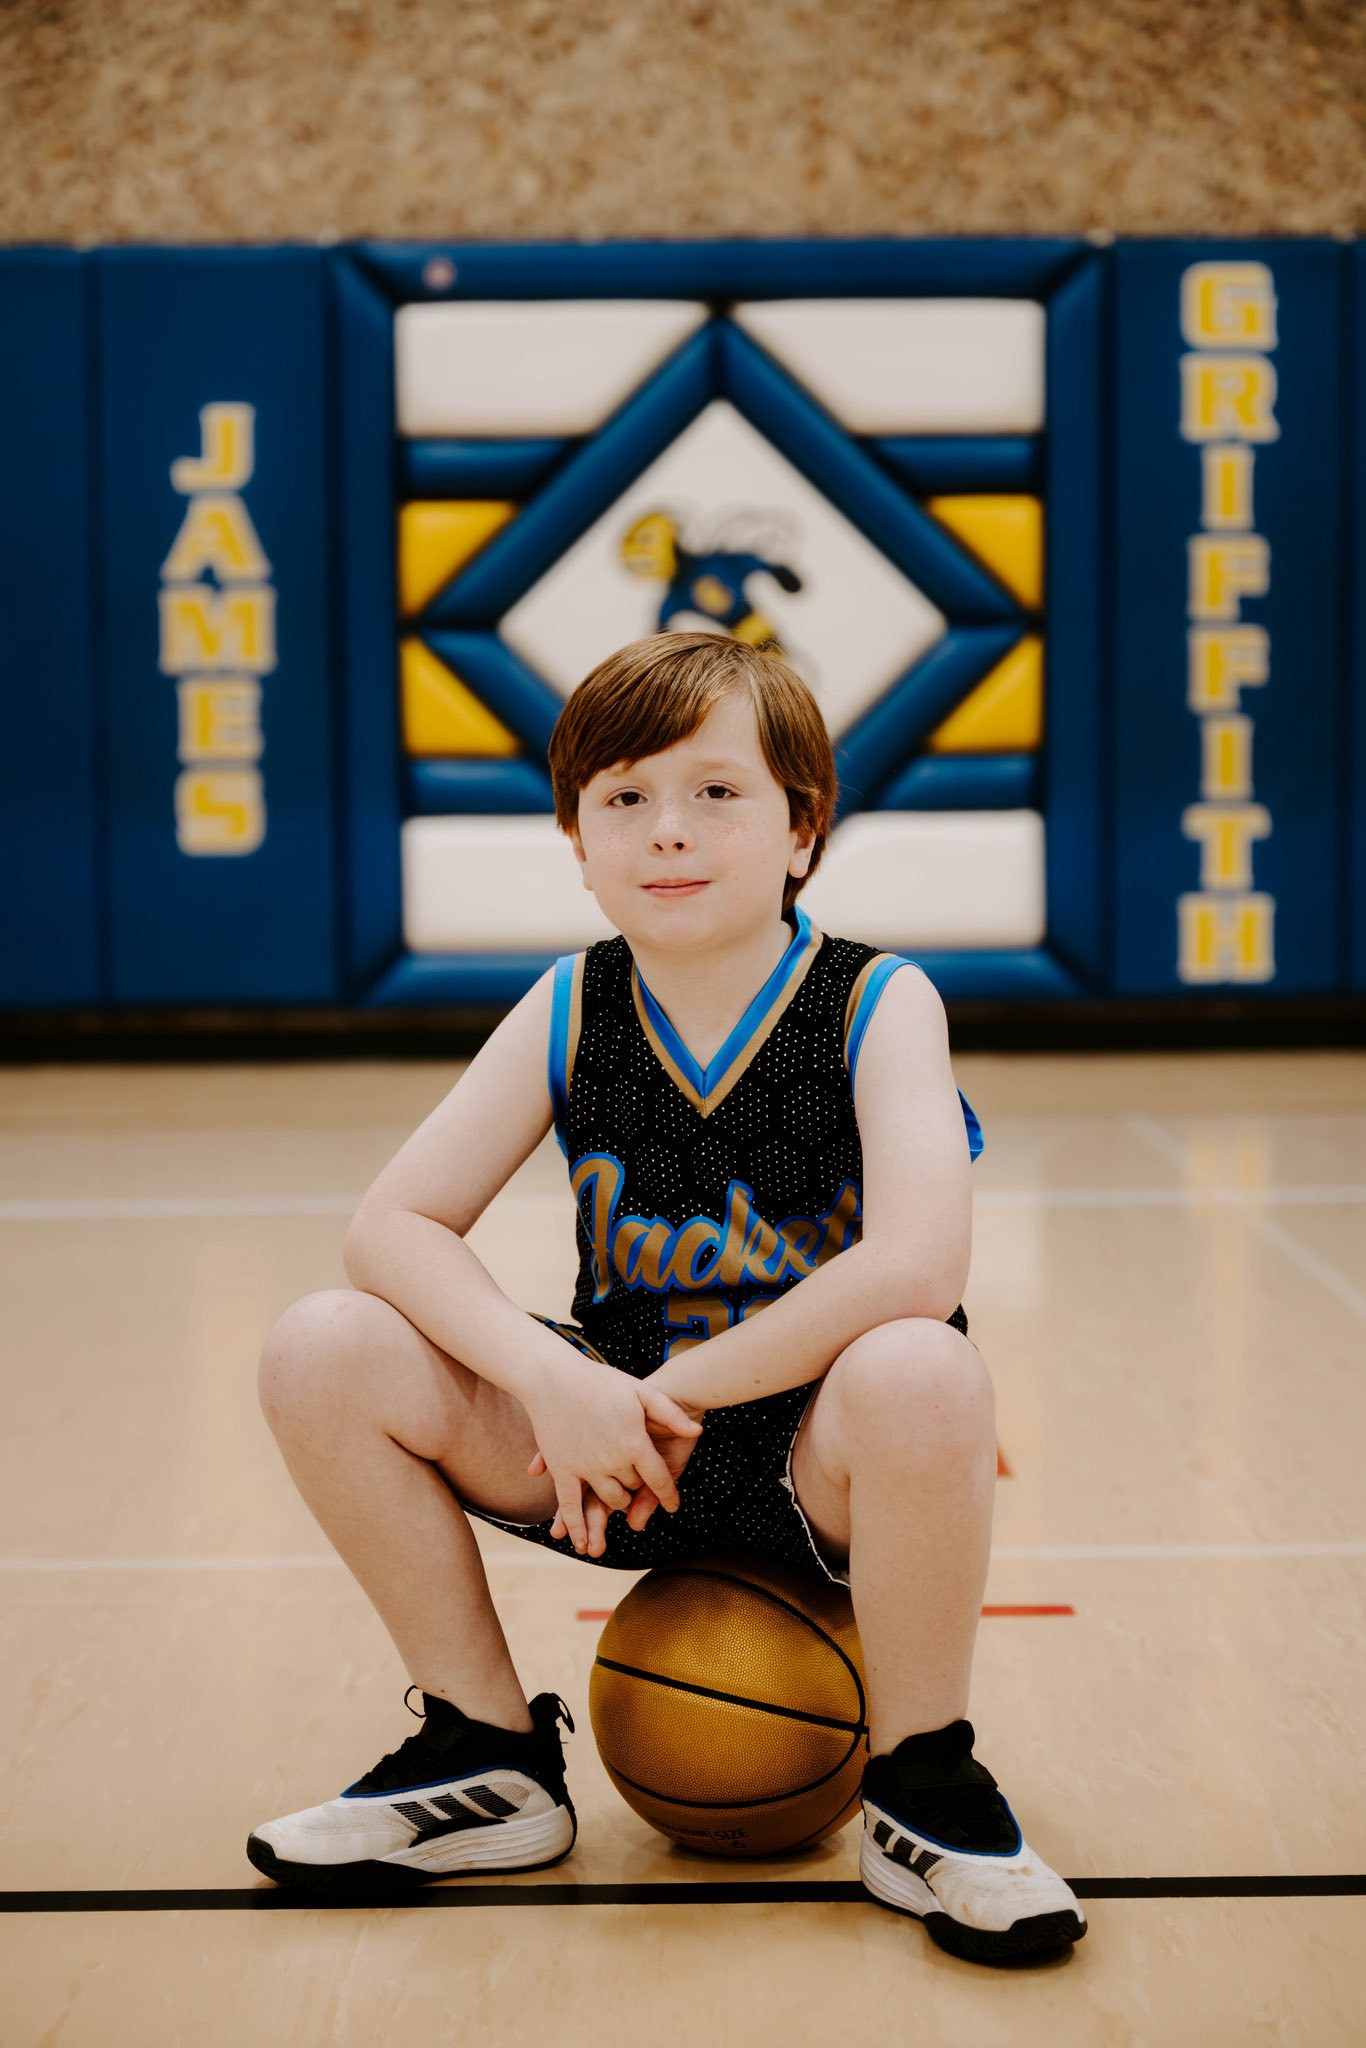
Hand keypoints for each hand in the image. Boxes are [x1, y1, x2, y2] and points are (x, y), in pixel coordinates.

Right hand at [520, 1353, 702, 1556]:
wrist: (555, 1377)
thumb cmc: (600, 1381)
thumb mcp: (642, 1392)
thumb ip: (671, 1414)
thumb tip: (697, 1432)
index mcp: (635, 1443)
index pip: (659, 1479)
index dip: (668, 1493)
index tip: (672, 1504)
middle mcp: (613, 1461)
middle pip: (634, 1489)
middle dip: (639, 1490)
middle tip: (639, 1488)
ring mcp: (586, 1468)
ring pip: (609, 1499)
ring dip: (616, 1505)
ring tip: (620, 1505)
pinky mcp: (562, 1471)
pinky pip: (570, 1505)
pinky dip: (576, 1526)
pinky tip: (581, 1544)